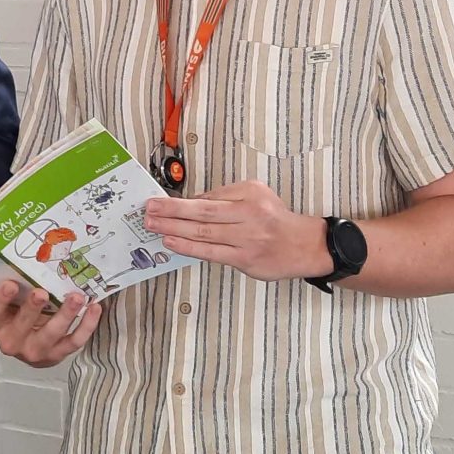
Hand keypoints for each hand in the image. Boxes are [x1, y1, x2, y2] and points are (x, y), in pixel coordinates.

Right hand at [0, 282, 101, 367]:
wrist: (27, 345)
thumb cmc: (18, 314)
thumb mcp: (11, 301)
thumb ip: (18, 286)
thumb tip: (35, 257)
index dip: (1, 298)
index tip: (10, 284)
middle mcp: (13, 340)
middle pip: (22, 325)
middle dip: (33, 308)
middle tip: (42, 293)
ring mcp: (35, 350)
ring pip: (51, 334)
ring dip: (65, 315)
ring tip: (76, 298)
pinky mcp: (57, 354)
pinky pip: (74, 341)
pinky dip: (86, 325)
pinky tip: (94, 308)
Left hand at [145, 180, 329, 280]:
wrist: (305, 245)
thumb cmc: (276, 218)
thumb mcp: (255, 194)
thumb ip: (224, 196)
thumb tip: (192, 202)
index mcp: (248, 195)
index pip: (208, 197)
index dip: (180, 201)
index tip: (158, 200)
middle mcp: (247, 215)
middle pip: (202, 212)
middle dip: (171, 211)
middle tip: (148, 209)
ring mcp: (246, 239)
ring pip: (203, 233)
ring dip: (174, 229)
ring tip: (152, 226)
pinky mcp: (244, 259)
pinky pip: (211, 252)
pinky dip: (188, 248)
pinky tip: (171, 243)